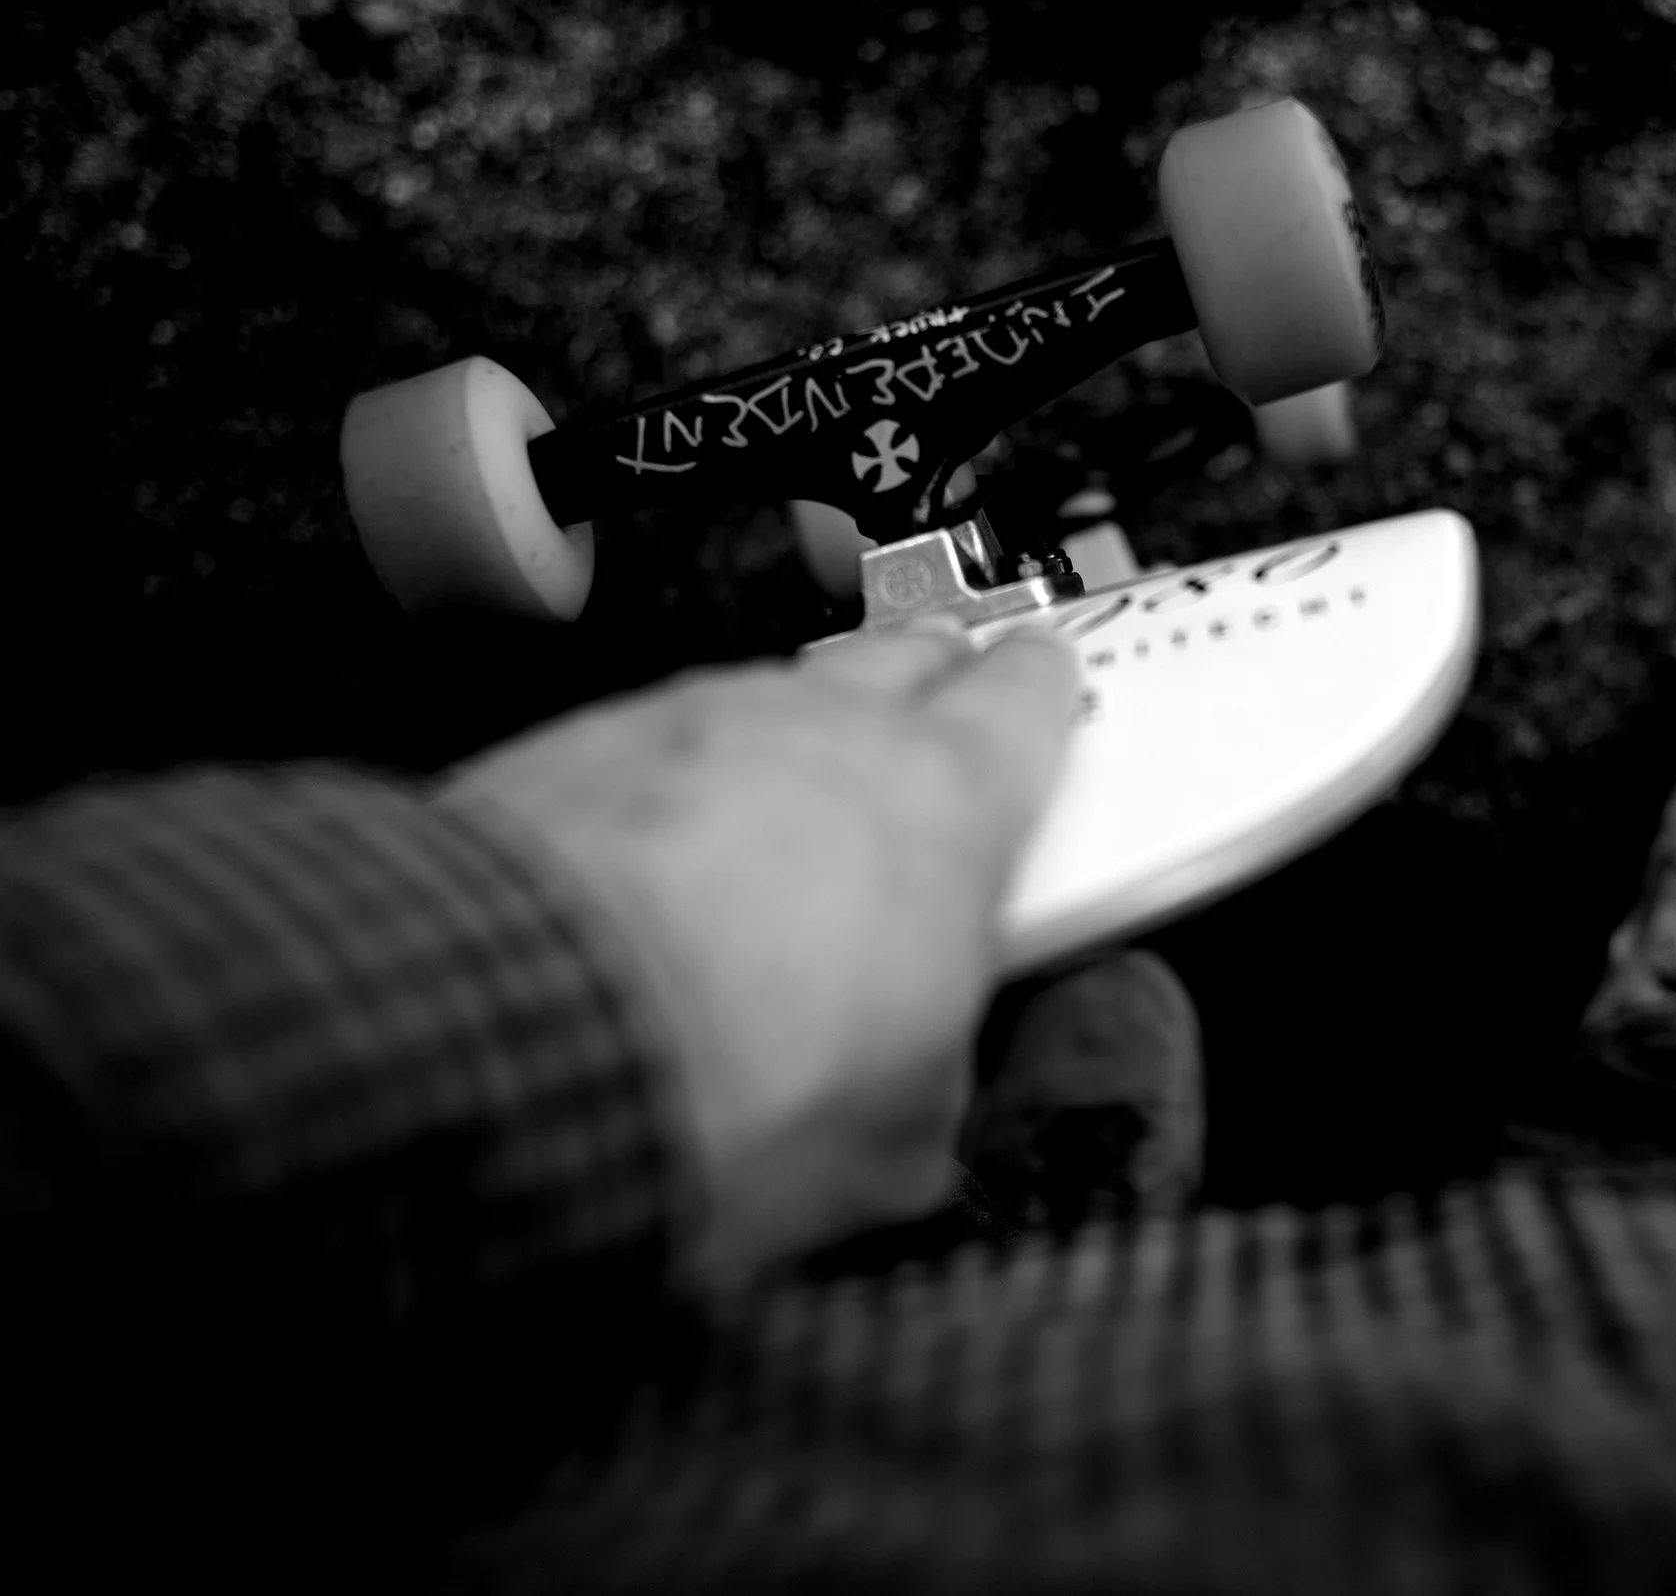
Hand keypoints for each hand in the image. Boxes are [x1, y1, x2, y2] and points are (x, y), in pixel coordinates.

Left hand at [441, 619, 1079, 1289]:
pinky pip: (653, 737)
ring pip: (776, 692)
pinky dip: (672, 781)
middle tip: (933, 738)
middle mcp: (827, 727)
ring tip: (784, 821)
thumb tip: (918, 1087)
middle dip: (929, 685)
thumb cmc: (735, 1090)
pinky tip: (653, 857)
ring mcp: (691, 720)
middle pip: (907, 654)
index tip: (1043, 704)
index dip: (1041, 696)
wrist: (511, 1056)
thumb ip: (938, 1074)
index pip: (1029, 694)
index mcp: (950, 802)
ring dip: (794, 739)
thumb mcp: (906, 1140)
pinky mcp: (569, 745)